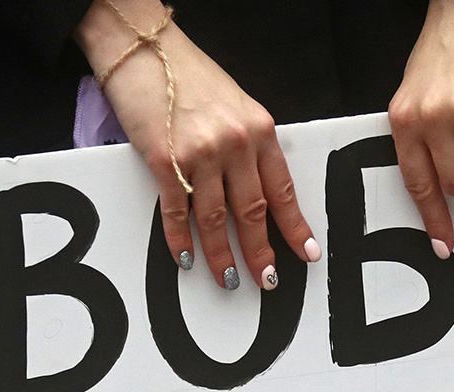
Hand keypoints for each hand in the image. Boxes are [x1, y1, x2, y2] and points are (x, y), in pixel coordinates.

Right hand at [75, 0, 318, 290]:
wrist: (146, 49)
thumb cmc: (190, 76)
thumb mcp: (236, 106)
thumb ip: (249, 145)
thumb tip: (256, 189)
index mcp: (259, 130)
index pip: (282, 189)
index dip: (295, 226)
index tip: (306, 253)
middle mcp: (235, 144)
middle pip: (253, 211)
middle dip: (261, 252)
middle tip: (267, 280)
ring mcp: (200, 153)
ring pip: (217, 218)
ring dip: (222, 254)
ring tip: (229, 278)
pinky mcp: (164, 159)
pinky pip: (177, 211)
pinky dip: (181, 238)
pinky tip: (186, 257)